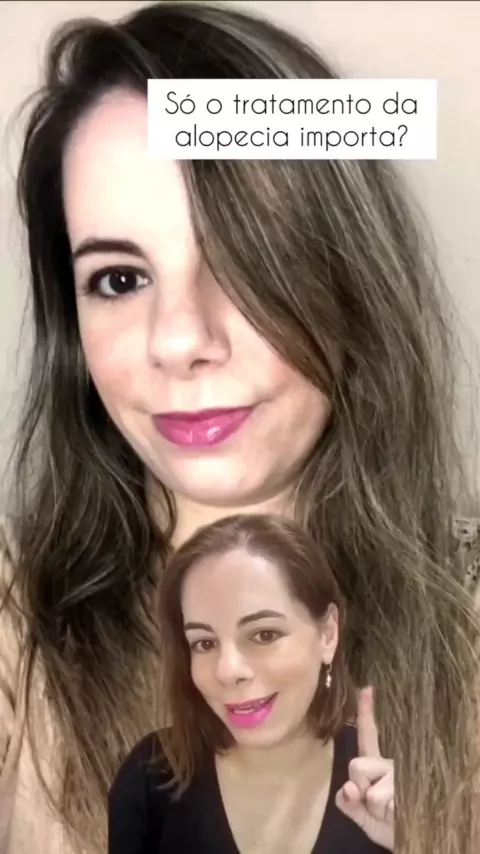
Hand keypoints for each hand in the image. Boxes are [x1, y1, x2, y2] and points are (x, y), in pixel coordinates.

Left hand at [335, 686, 393, 850]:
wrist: (410, 839)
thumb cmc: (385, 823)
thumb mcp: (362, 815)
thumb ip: (348, 803)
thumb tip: (348, 789)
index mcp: (375, 765)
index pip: (368, 736)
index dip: (366, 712)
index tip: (367, 687)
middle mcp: (388, 765)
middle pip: (357, 765)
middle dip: (359, 786)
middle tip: (373, 801)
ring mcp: (400, 776)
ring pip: (371, 788)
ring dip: (373, 806)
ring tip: (389, 811)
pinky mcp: (409, 788)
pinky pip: (381, 801)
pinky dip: (383, 814)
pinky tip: (397, 814)